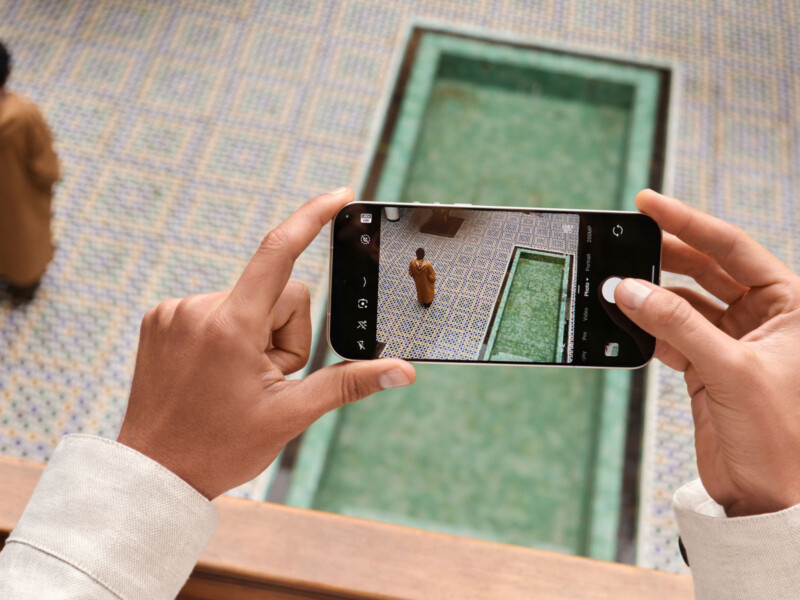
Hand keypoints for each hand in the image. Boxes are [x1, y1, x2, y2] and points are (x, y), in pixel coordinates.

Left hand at [117, 187, 415, 498]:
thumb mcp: (291, 415)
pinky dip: (228, 333)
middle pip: (277, 293)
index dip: (312, 218)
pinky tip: (213, 370)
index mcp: (232, 327)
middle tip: (266, 378)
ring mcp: (174, 311)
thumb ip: (349, 384)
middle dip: (286, 332)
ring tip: (236, 379)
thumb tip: (402, 371)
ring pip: (247, 302)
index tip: (339, 195)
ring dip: (256, 335)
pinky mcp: (160, 318)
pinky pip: (216, 308)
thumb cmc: (221, 447)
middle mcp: (198, 308)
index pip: (279, 253)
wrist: (154, 472)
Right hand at [614, 189, 799, 516]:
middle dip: (666, 254)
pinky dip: (648, 328)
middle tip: (626, 240)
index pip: (733, 248)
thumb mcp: (732, 371)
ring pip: (685, 301)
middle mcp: (763, 317)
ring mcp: (733, 342)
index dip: (689, 222)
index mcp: (791, 305)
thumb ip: (678, 325)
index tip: (649, 204)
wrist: (769, 497)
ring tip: (619, 285)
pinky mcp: (707, 367)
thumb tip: (628, 288)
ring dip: (653, 294)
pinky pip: (671, 333)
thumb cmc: (780, 438)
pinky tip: (628, 322)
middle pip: (706, 268)